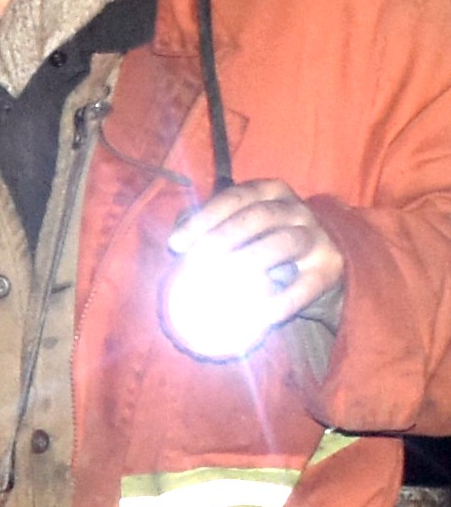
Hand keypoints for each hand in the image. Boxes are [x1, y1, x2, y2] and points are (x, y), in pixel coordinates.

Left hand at [165, 182, 346, 355]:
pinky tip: (258, 315)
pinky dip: (282, 300)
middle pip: (258, 216)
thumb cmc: (264, 240)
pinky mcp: (330, 268)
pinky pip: (306, 284)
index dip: (203, 219)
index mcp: (270, 191)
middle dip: (222, 239)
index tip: (176, 244)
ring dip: (248, 262)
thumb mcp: (240, 224)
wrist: (320, 264)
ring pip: (284, 243)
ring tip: (220, 284)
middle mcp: (296, 209)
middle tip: (195, 264)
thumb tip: (177, 242)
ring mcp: (317, 237)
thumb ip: (209, 227)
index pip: (233, 197)